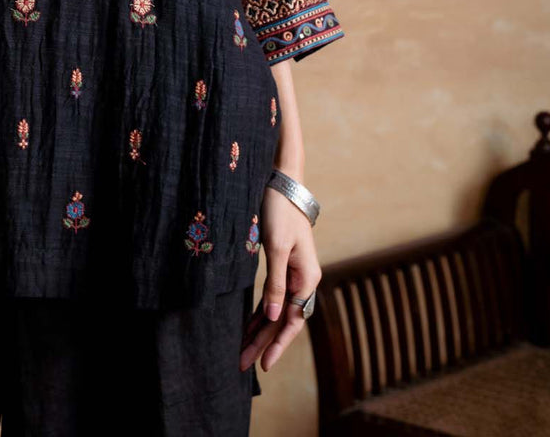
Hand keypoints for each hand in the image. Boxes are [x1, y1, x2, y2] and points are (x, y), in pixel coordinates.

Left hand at [239, 184, 320, 373]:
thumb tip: (272, 318)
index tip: (263, 364)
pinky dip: (259, 313)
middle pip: (282, 320)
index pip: (292, 321)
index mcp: (307, 279)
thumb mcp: (277, 248)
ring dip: (260, 331)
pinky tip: (249, 327)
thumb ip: (276, 283)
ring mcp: (294, 275)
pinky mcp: (282, 267)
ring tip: (243, 351)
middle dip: (263, 343)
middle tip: (243, 364)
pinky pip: (271, 298)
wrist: (283, 185)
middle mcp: (303, 281)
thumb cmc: (280, 213)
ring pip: (276, 311)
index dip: (277, 344)